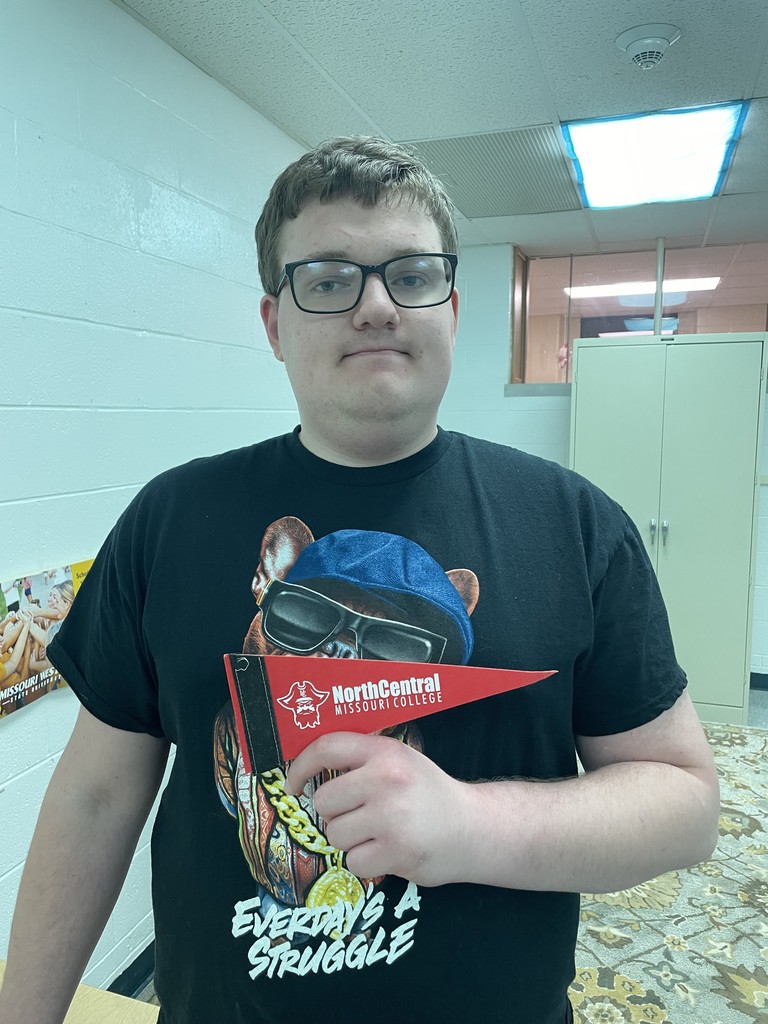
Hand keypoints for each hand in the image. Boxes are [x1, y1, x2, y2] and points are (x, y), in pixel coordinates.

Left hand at [284, 731, 472, 886]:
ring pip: (334, 834)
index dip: (300, 766)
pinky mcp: (397, 852)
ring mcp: (391, 817)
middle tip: (362, 815)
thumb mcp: (401, 760)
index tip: (291, 784)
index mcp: (385, 752)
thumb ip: (362, 759)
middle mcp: (387, 780)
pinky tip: (389, 851)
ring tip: (380, 833)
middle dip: (336, 813)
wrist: (473, 828)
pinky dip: (366, 863)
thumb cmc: (428, 793)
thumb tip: (305, 765)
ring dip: (351, 840)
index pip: (327, 748)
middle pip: (324, 801)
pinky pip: (353, 862)